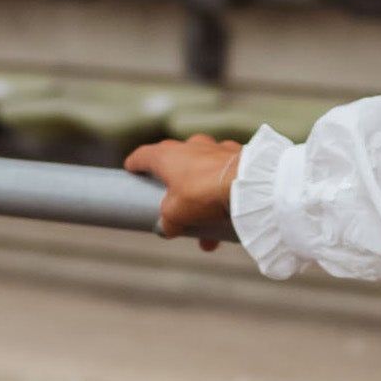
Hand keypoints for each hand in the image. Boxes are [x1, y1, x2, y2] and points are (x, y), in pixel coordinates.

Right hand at [126, 131, 243, 248]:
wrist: (249, 184)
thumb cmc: (204, 192)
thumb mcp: (176, 213)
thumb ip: (167, 221)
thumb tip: (165, 229)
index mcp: (167, 155)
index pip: (143, 155)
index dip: (136, 165)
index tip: (132, 171)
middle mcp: (190, 146)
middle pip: (175, 164)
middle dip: (174, 189)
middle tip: (173, 207)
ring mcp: (216, 149)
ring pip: (204, 174)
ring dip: (202, 201)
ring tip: (206, 233)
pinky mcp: (239, 157)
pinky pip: (227, 178)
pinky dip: (224, 197)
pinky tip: (228, 221)